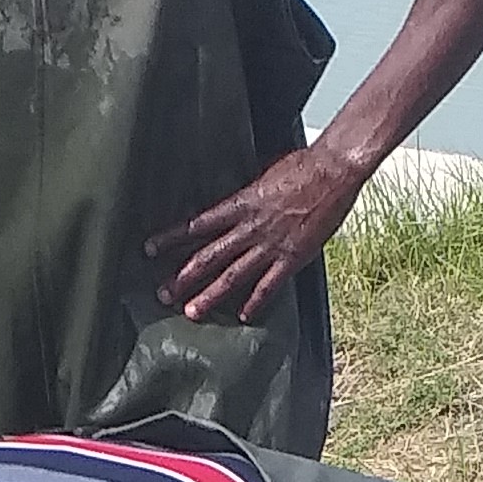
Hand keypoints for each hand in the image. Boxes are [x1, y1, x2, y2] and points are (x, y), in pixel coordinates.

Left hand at [147, 142, 365, 324]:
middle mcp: (250, 227)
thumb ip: (245, 194)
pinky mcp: (293, 257)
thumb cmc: (302, 165)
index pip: (196, 224)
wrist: (334, 170)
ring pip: (233, 275)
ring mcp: (271, 245)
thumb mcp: (263, 174)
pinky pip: (269, 285)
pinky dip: (256, 302)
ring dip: (210, 295)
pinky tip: (244, 316)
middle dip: (182, 277)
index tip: (149, 248)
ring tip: (191, 312)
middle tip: (162, 294)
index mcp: (240, 203)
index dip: (171, 237)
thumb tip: (232, 200)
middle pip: (208, 256)